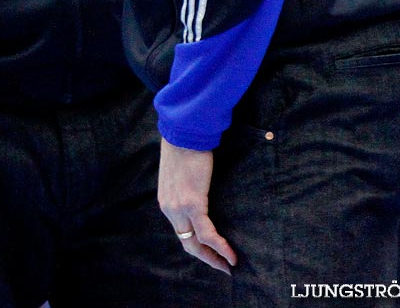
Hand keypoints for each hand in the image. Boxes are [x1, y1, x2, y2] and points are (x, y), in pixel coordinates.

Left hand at [157, 138, 236, 274]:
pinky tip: (232, 253)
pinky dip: (220, 246)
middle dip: (207, 259)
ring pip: (196, 243)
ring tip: (231, 264)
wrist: (185, 132)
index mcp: (167, 202)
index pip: (182, 233)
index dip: (198, 247)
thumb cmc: (186, 146)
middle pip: (188, 244)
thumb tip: (204, 194)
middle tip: (225, 267)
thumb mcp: (182, 172)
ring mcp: (179, 208)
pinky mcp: (192, 203)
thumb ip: (188, 188)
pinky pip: (207, 233)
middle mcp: (170, 209)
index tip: (213, 255)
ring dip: (215, 257)